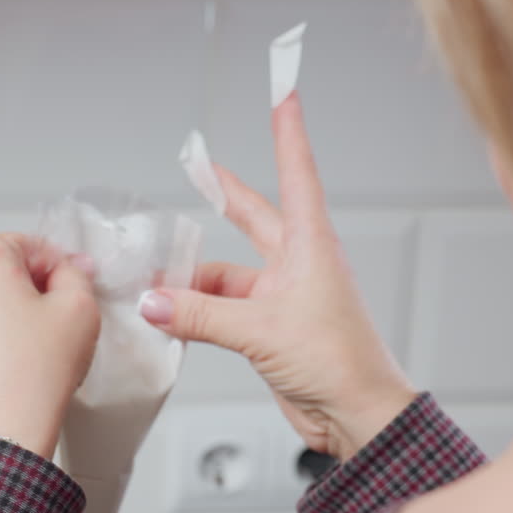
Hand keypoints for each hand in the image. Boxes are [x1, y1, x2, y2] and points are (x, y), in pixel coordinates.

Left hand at [0, 234, 100, 458]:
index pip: (29, 245)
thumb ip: (76, 274)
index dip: (59, 268)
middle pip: (0, 272)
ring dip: (5, 316)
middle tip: (55, 325)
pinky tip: (8, 368)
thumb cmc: (35, 374)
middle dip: (29, 291)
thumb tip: (67, 270)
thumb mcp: (80, 308)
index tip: (74, 292)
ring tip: (30, 352)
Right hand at [140, 95, 414, 459]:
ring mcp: (283, 299)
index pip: (296, 175)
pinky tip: (170, 316)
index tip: (284, 96)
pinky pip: (222, 311)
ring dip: (193, 281)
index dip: (287, 134)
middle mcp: (297, 267)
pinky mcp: (270, 331)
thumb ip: (200, 315)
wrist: (358, 416)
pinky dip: (195, 312)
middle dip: (224, 195)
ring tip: (156, 285)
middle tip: (198, 168)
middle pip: (254, 219)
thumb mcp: (261, 331)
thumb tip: (154, 301)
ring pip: (226, 277)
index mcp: (310, 248)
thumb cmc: (339, 363)